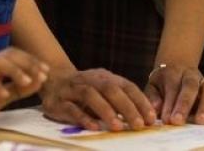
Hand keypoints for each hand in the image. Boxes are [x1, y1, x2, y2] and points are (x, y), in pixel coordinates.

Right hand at [0, 48, 48, 141]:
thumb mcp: (2, 96)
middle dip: (26, 63)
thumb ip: (19, 89)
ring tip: (27, 82)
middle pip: (7, 54)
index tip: (46, 71)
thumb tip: (40, 80)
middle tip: (41, 75)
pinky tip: (4, 94)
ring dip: (13, 69)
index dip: (31, 60)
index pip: (14, 55)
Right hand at [40, 68, 155, 131]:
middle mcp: (89, 79)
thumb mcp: (103, 92)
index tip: (152, 118)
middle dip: (127, 107)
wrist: (51, 80)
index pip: (126, 86)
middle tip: (139, 125)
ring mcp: (72, 89)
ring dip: (106, 111)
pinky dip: (83, 118)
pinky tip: (94, 127)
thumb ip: (120, 102)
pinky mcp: (58, 101)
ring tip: (118, 127)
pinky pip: (71, 108)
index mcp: (105, 77)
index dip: (140, 101)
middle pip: (110, 89)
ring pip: (90, 95)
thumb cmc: (84, 91)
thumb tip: (145, 119)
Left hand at [145, 62, 203, 125]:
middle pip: (190, 87)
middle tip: (177, 121)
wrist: (177, 66)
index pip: (172, 86)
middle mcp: (191, 75)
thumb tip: (156, 109)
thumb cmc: (163, 81)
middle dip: (184, 105)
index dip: (169, 103)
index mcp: (174, 72)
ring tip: (200, 122)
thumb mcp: (153, 85)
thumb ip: (153, 96)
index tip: (165, 119)